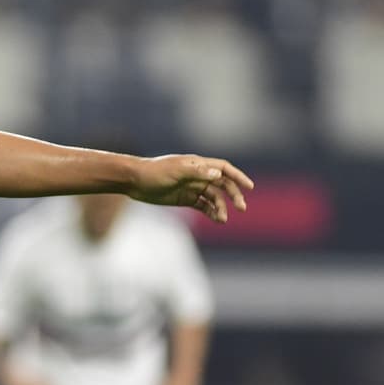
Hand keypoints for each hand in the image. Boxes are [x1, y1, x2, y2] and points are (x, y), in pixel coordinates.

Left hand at [129, 155, 253, 222]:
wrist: (134, 181)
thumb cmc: (154, 172)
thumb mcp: (176, 171)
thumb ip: (197, 172)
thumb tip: (218, 175)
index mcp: (198, 165)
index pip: (224, 169)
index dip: (238, 176)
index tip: (249, 187)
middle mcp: (198, 175)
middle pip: (222, 185)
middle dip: (233, 195)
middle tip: (241, 208)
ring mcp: (192, 187)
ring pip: (214, 198)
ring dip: (221, 207)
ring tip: (223, 219)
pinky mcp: (185, 199)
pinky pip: (203, 205)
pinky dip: (212, 212)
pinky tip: (217, 220)